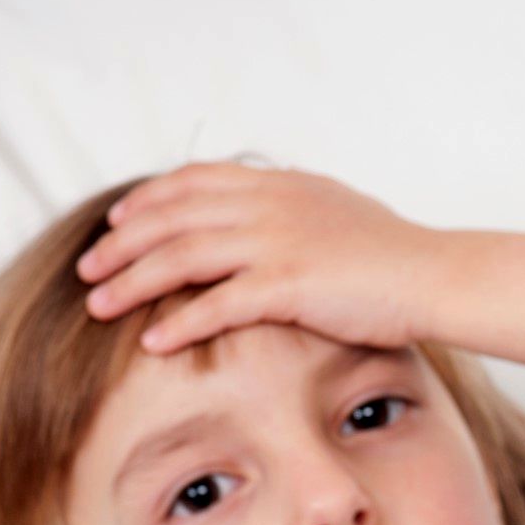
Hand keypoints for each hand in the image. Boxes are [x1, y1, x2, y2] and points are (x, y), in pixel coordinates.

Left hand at [77, 162, 440, 352]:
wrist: (436, 277)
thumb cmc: (398, 257)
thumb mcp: (340, 214)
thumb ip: (299, 211)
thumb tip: (276, 220)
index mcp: (281, 185)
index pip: (194, 180)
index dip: (149, 199)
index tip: (119, 219)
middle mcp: (271, 205)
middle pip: (174, 216)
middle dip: (122, 243)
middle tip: (88, 268)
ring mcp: (278, 242)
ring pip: (182, 256)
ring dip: (133, 282)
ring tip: (98, 305)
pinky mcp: (289, 285)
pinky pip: (217, 304)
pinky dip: (179, 323)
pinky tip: (153, 344)